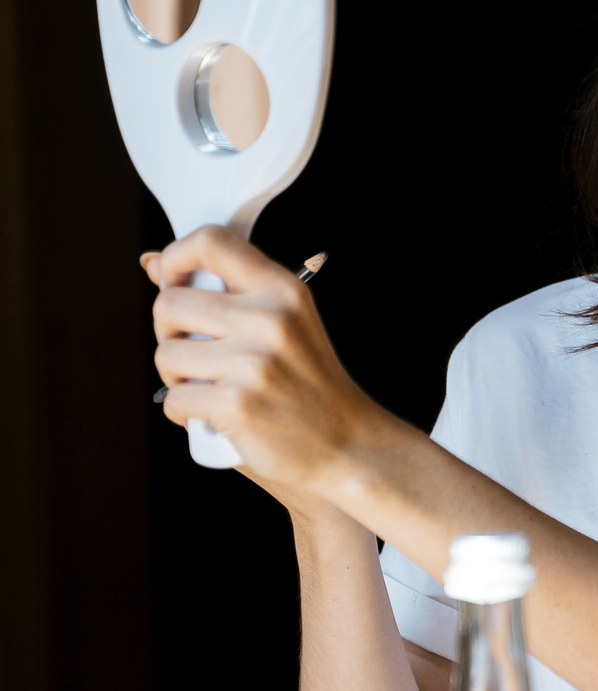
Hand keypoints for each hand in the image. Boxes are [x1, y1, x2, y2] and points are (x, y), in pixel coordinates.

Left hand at [145, 227, 383, 495]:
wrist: (350, 448)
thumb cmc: (310, 389)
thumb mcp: (286, 326)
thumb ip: (225, 293)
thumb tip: (154, 262)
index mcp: (284, 291)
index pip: (212, 241)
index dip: (176, 255)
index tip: (174, 281)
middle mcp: (271, 320)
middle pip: (170, 304)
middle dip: (169, 332)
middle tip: (199, 354)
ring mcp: (254, 363)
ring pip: (166, 354)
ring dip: (176, 377)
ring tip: (212, 388)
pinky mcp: (236, 404)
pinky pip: (173, 398)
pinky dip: (184, 413)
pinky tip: (215, 418)